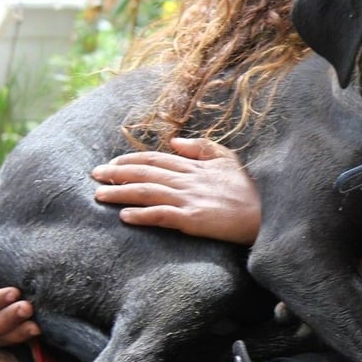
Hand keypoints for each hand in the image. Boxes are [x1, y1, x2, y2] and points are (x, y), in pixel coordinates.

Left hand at [92, 137, 260, 244]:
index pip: (155, 158)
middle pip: (145, 172)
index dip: (130, 159)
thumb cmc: (250, 190)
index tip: (112, 163)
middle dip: (116, 173)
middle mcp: (188, 179)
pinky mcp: (193, 220)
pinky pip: (162, 216)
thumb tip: (174, 141)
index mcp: (195, 165)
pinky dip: (141, 215)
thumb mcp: (229, 159)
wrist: (267, 215)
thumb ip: (202, 148)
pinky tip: (124, 217)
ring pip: (147, 192)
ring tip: (99, 196)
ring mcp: (189, 199)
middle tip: (94, 175)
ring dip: (120, 193)